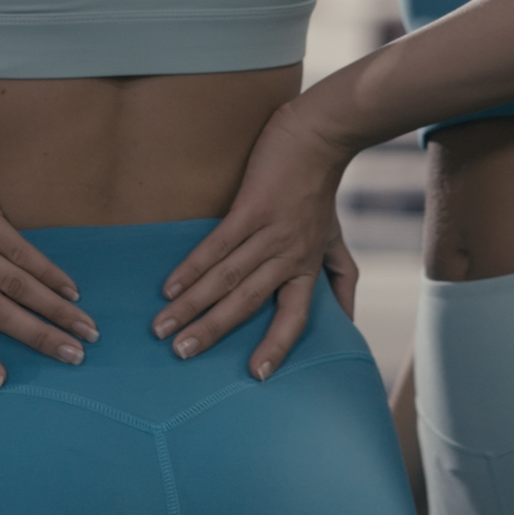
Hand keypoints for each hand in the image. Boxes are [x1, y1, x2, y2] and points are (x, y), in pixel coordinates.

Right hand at [150, 107, 353, 379]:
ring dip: (193, 305)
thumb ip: (342, 280)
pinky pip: (218, 244)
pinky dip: (193, 267)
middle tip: (182, 355)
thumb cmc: (320, 190)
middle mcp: (289, 255)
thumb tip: (350, 322)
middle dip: (213, 330)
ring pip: (227, 277)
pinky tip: (171, 286)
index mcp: (306, 267)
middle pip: (248, 302)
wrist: (317, 138)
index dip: (276, 345)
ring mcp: (270, 231)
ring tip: (163, 328)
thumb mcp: (338, 240)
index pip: (294, 316)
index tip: (256, 376)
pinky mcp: (252, 207)